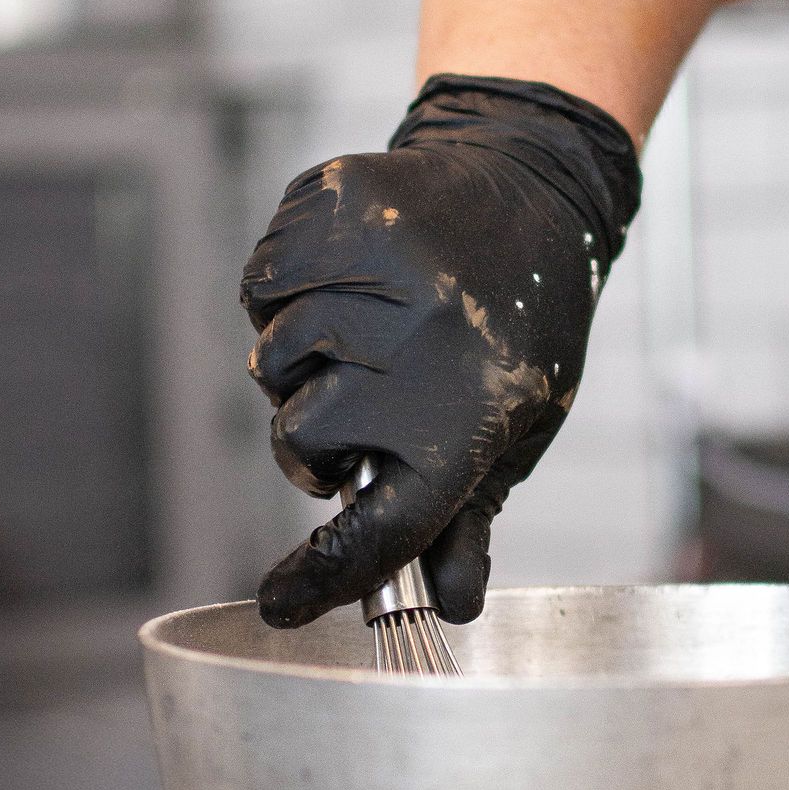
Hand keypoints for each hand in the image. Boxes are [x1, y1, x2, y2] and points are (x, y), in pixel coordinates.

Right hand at [242, 76, 639, 627]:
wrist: (528, 183)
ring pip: (269, 361)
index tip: (282, 604)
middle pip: (300, 441)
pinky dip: (287, 289)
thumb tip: (448, 606)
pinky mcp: (330, 207)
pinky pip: (259, 285)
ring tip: (366, 325)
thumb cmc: (524, 320)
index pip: (384, 526)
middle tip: (367, 401)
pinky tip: (348, 276)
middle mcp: (417, 343)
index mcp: (471, 412)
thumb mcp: (517, 422)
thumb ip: (471, 513)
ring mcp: (369, 266)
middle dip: (321, 438)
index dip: (327, 575)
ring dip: (302, 357)